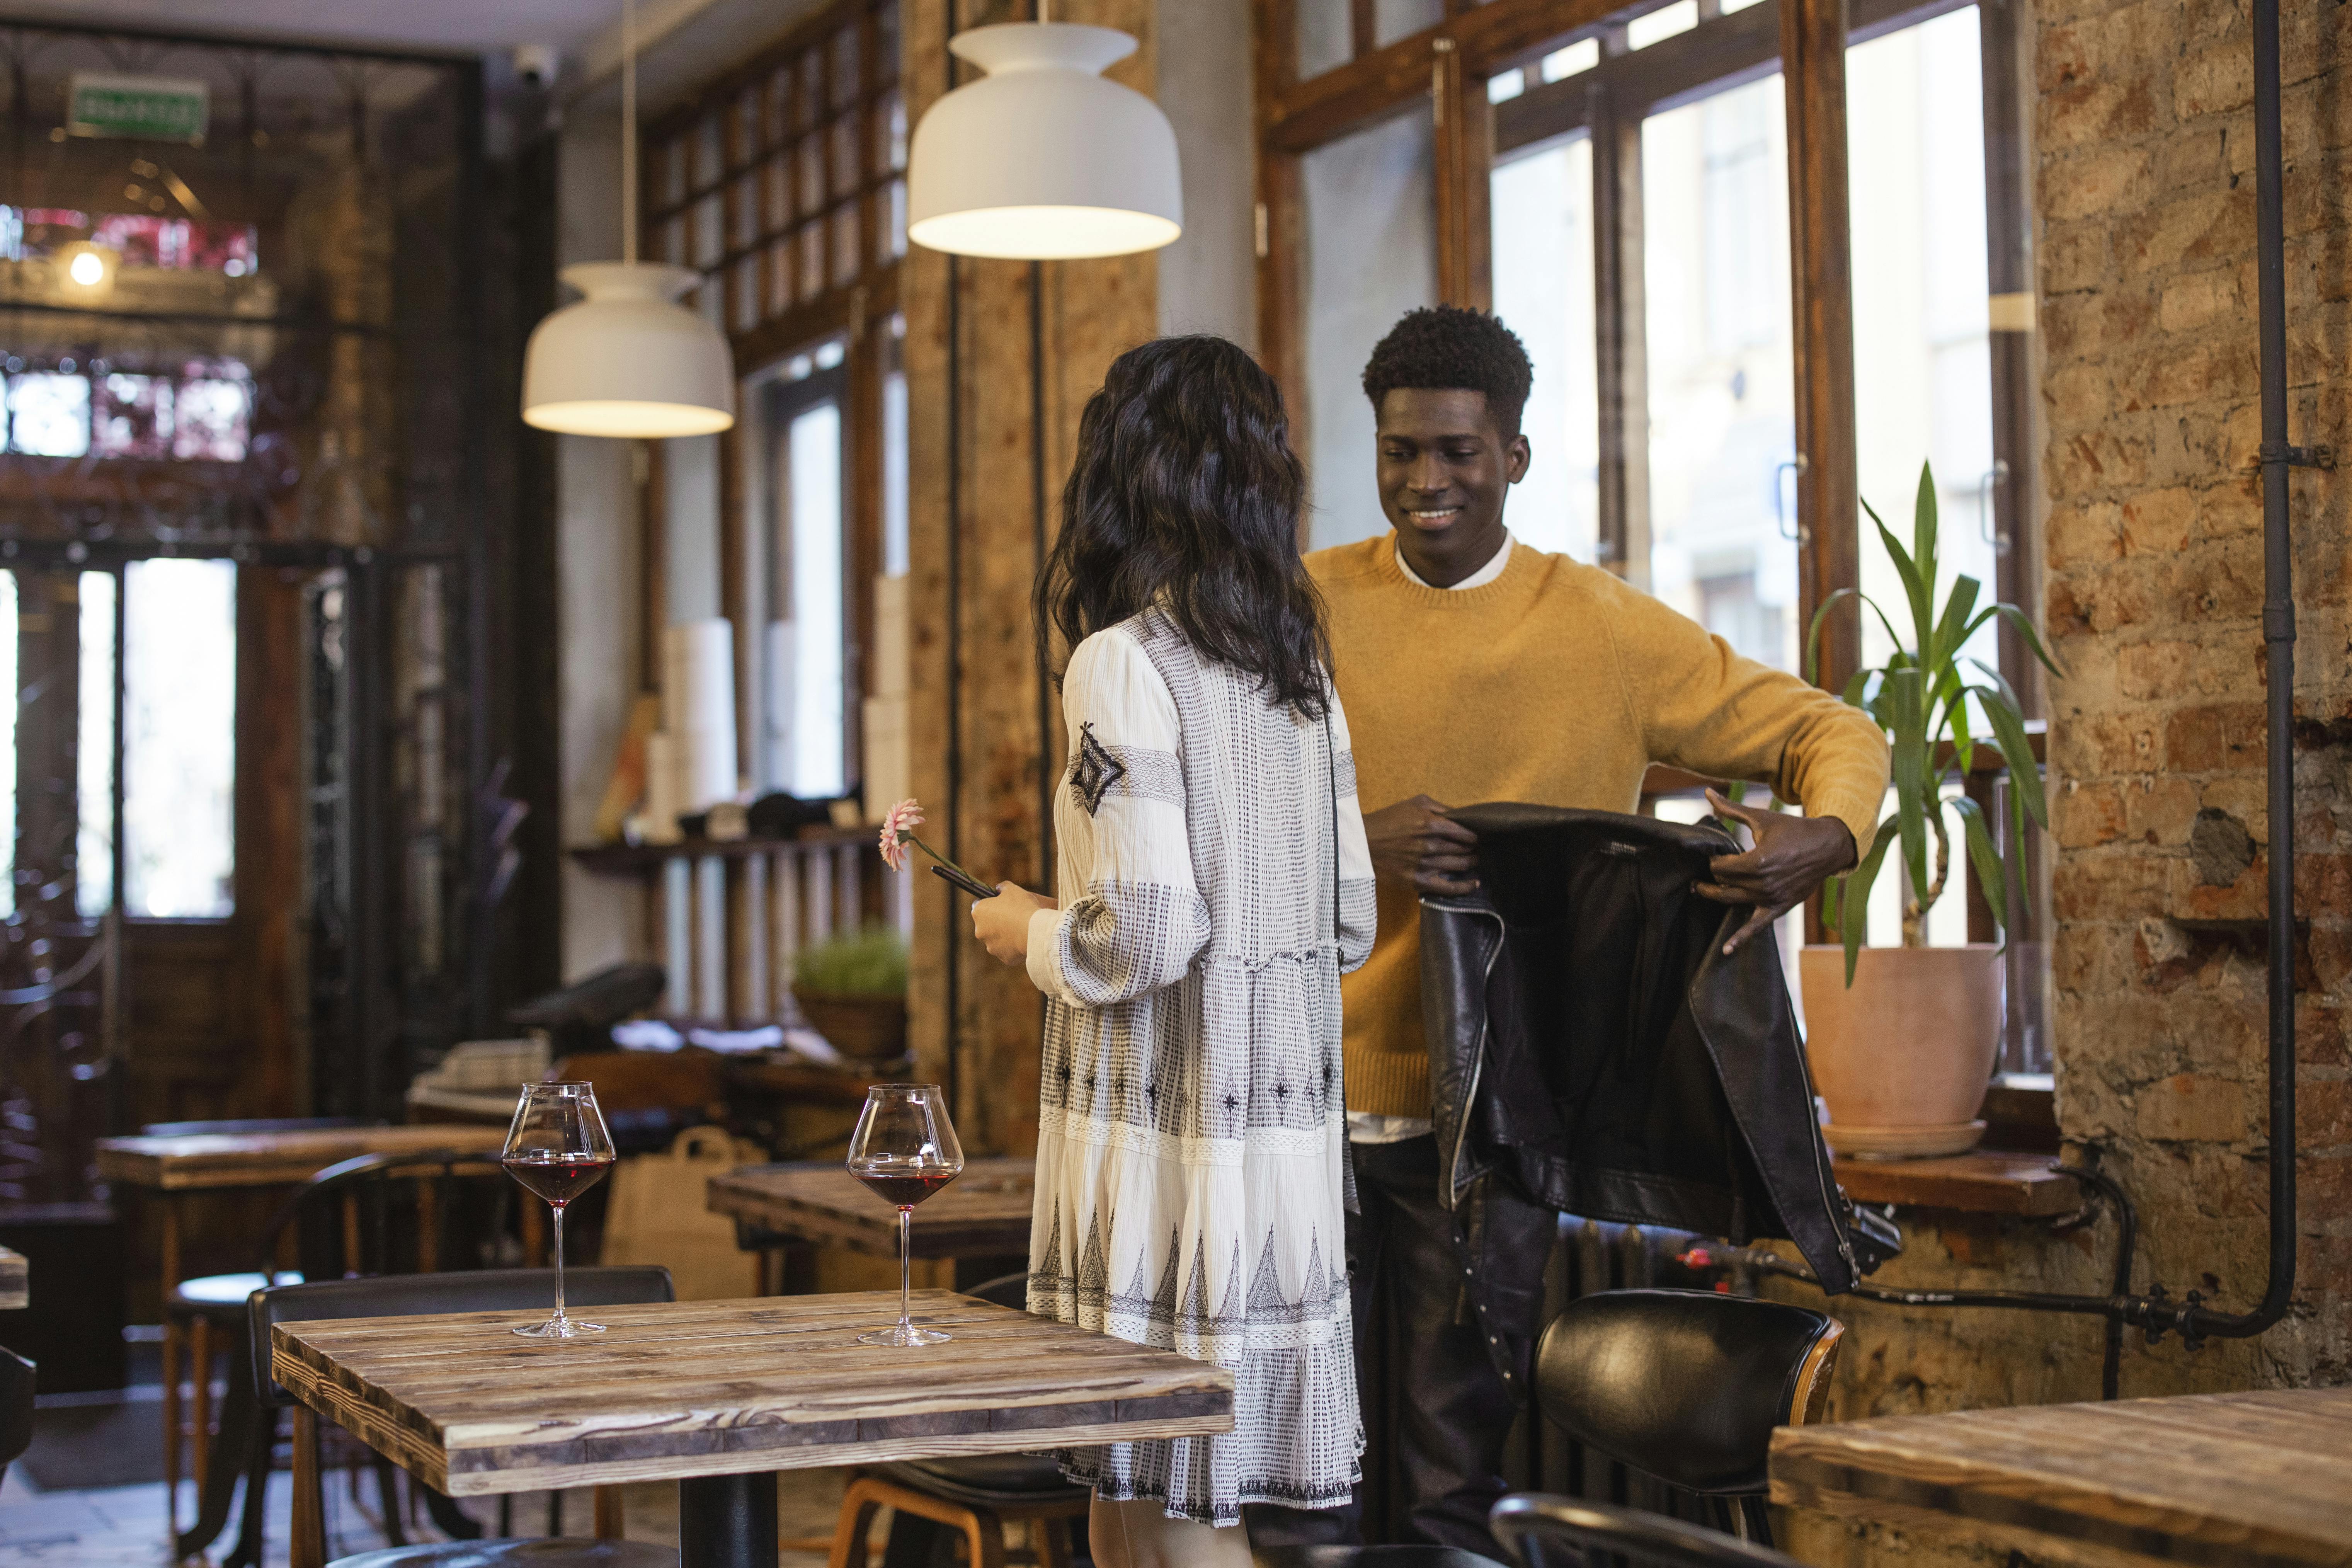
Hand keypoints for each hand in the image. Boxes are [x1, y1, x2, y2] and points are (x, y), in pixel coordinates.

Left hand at [971, 883, 1054, 965]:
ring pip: (997, 939)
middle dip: (997, 921)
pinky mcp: (1003, 957)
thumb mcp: (1012, 889)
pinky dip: (1014, 946)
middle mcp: (980, 931)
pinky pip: (1008, 951)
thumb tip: (999, 889)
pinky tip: (1024, 939)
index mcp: (978, 912)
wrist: (1035, 931)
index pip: (979, 905)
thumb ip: (1002, 887)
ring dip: (1005, 934)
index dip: (990, 903)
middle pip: (987, 924)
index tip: (1000, 903)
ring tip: (1021, 929)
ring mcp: (991, 946)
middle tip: (1014, 916)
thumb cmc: (1022, 907)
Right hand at [1362, 795, 1479, 895]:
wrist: (1361, 842)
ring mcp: (1425, 865)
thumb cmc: (1389, 820)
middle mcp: (1431, 846)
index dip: (1476, 835)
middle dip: (1474, 848)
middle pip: (1464, 849)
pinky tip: (1474, 884)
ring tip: (1473, 859)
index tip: (1479, 836)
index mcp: (1432, 824)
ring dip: (1470, 862)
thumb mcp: (1415, 803)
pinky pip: (1448, 888)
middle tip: (1477, 848)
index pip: (1465, 832)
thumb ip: (1440, 808)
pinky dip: (1464, 887)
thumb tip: (1462, 816)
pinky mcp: (1418, 881)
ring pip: (1459, 866)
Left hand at [1693, 788, 1857, 954]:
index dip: (1712, 862)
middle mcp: (1764, 883)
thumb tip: (1707, 793)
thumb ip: (1731, 810)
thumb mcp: (1761, 819)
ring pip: (1734, 902)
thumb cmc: (1793, 830)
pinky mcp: (1780, 907)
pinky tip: (1726, 950)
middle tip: (1696, 879)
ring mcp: (1772, 898)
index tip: (1711, 857)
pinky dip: (1740, 939)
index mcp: (1758, 861)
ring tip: (1700, 891)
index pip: (1721, 868)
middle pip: (1725, 885)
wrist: (1827, 846)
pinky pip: (1756, 926)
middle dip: (1710, 880)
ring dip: (1716, 897)